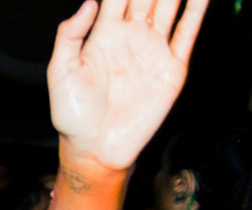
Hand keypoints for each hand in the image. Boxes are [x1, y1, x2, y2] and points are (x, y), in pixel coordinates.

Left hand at [47, 0, 206, 169]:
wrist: (95, 146)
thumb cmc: (73, 113)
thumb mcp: (60, 72)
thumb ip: (69, 35)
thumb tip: (88, 2)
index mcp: (104, 35)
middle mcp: (130, 38)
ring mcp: (152, 50)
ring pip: (169, 9)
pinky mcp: (171, 67)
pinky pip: (188, 33)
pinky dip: (197, 12)